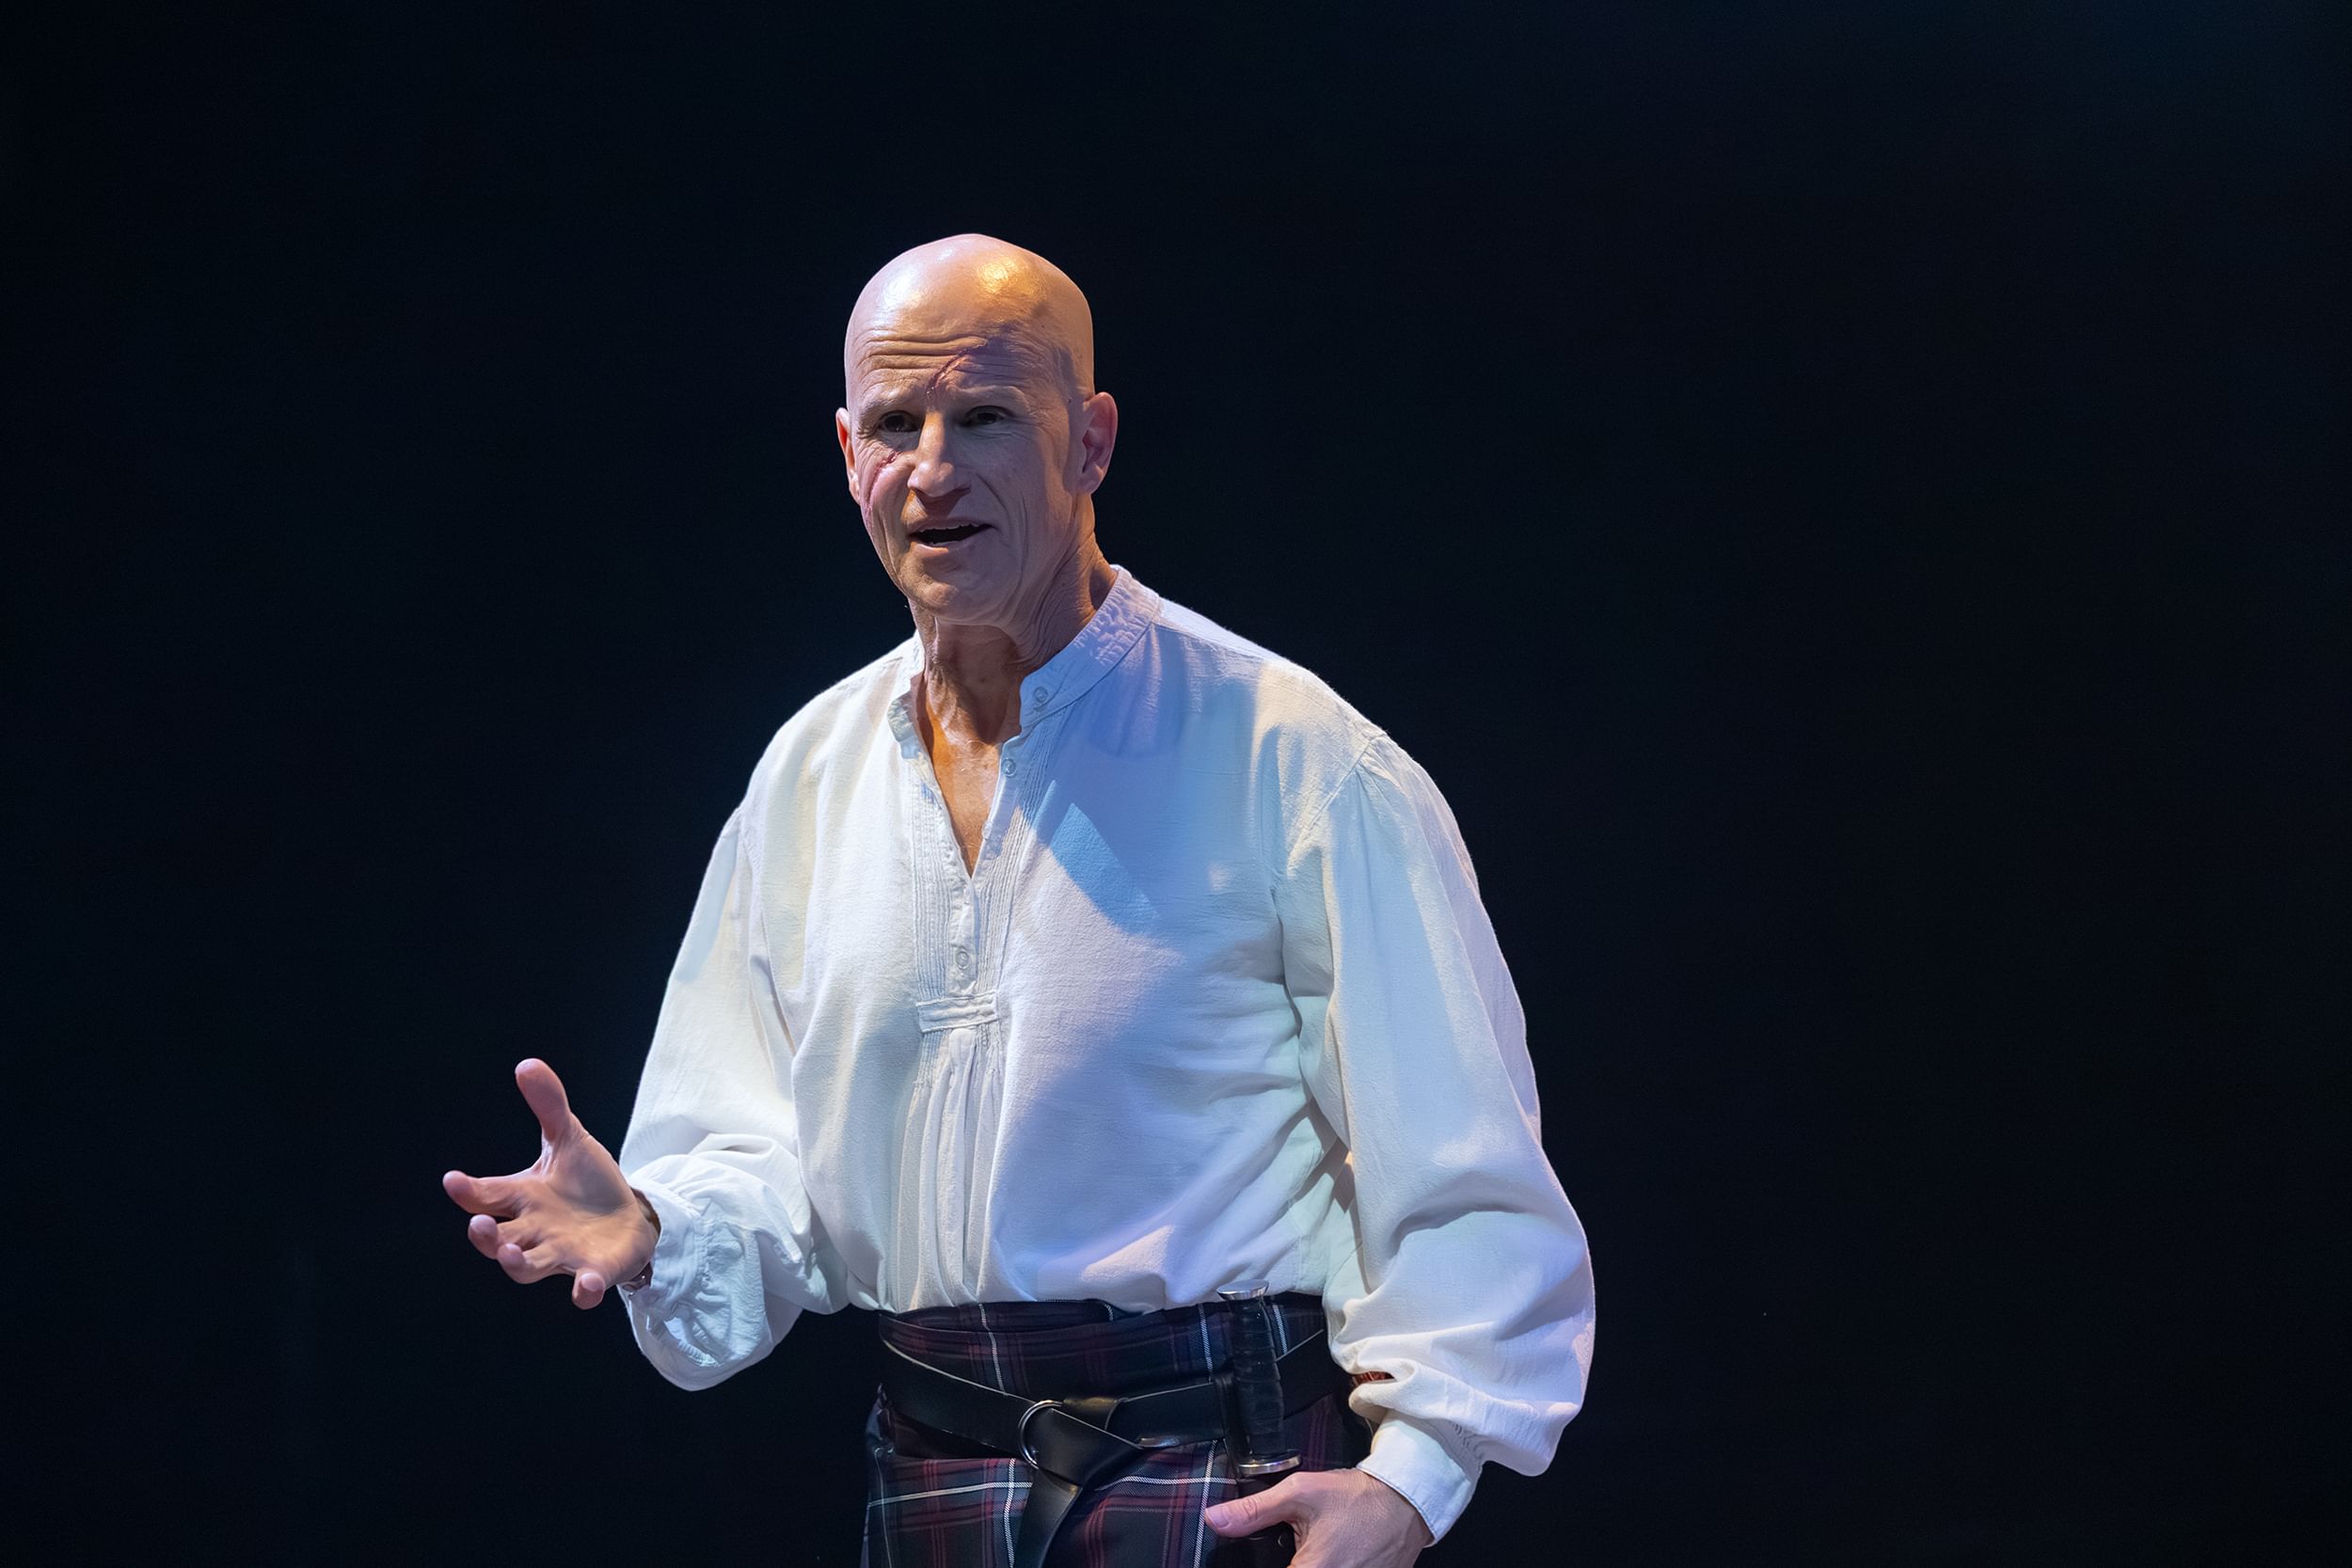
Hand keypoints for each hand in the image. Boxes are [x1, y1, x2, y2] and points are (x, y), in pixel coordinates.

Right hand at [442, 1058, 657, 1309]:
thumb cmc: (588, 1183)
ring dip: (517, 1264)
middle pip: (497, 1240)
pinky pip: (583, 1288)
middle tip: (478, 1225)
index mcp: (523, 1198)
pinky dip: (582, 1290)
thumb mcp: (569, 1139)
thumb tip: (527, 1064)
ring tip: (511, 1253)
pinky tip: (584, 1285)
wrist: (629, 1217)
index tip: (453, 1180)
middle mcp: (534, 1231)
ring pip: (527, 1269)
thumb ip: (549, 1106)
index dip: (467, 1191)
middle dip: (484, 1237)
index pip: (486, 1195)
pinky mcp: (594, 1272)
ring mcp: (562, 1255)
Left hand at [1203, 1467, 1432, 1566]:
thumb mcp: (1301, 1493)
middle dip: (1288, 1563)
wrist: (1406, 1502)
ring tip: (1313, 1551)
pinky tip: (1330, 1556)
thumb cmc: (1355, 1497)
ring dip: (1307, 1566)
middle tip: (1295, 1550)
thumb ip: (1255, 1511)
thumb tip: (1215, 1519)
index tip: (1273, 1555)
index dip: (1262, 1566)